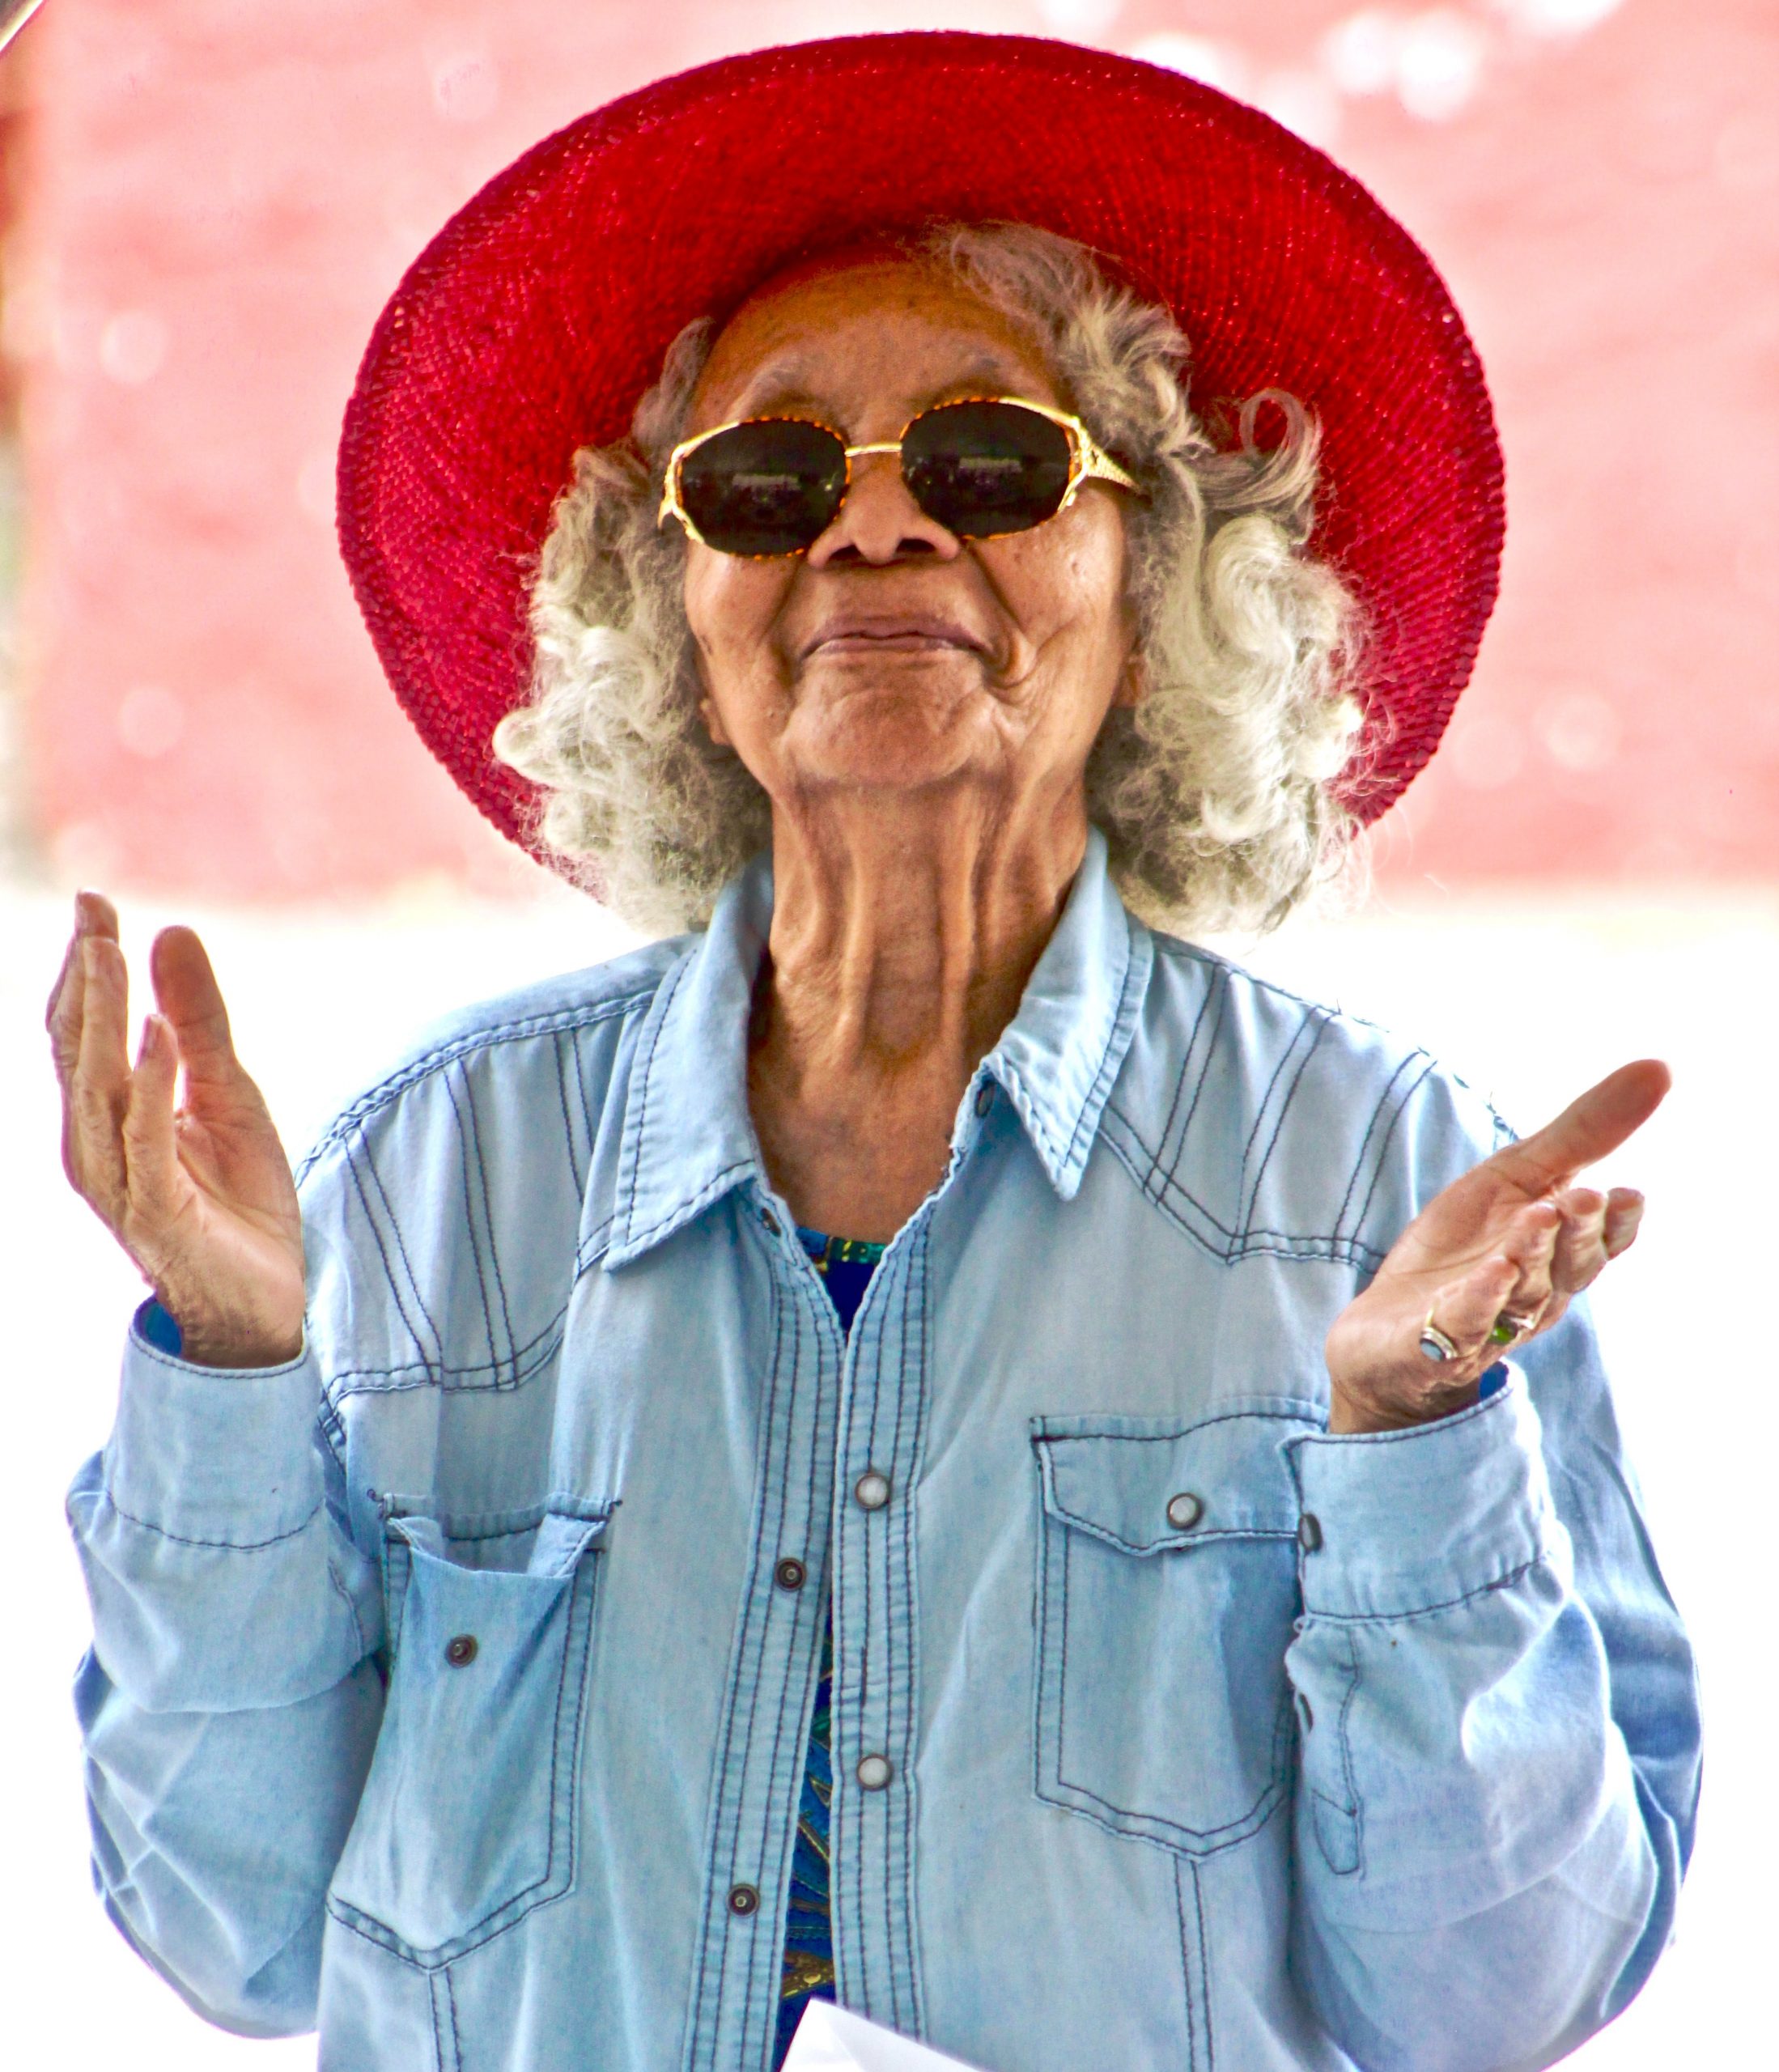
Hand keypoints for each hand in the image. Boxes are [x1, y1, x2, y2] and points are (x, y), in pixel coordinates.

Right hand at [47, 891, 305, 1368]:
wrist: (265, 1299)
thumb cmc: (237, 1199)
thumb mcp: (229, 1092)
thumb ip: (200, 1021)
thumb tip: (171, 933)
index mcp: (105, 1115)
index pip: (80, 1028)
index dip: (83, 965)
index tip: (94, 902)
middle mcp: (95, 1145)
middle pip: (76, 1049)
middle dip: (82, 978)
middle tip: (93, 913)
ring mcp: (119, 1180)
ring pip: (98, 1087)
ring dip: (101, 1018)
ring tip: (110, 953)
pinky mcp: (156, 1211)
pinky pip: (147, 1139)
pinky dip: (152, 1085)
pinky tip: (161, 1037)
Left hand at [1324, 1059, 1669, 1434]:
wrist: (1387, 1332)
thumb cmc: (1463, 1248)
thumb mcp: (1517, 1177)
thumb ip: (1582, 1134)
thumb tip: (1660, 1067)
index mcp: (1558, 1254)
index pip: (1601, 1242)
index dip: (1618, 1223)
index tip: (1630, 1193)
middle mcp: (1534, 1292)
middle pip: (1567, 1264)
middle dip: (1577, 1230)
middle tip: (1583, 1196)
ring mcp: (1488, 1322)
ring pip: (1520, 1291)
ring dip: (1531, 1254)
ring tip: (1536, 1216)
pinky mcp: (1435, 1343)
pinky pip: (1463, 1323)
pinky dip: (1478, 1300)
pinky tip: (1488, 1272)